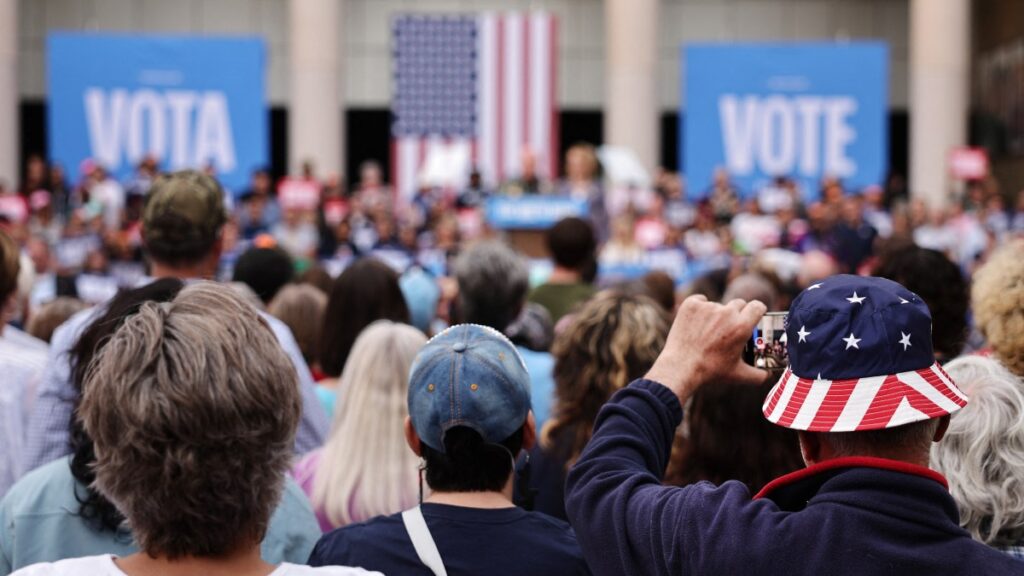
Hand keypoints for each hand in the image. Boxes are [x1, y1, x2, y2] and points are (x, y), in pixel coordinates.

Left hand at [645, 295, 767, 403]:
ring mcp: (707, 307)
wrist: (680, 368)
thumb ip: (758, 376)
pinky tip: (696, 322)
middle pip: (739, 304)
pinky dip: (699, 308)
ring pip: (718, 305)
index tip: (754, 313)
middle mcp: (726, 313)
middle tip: (729, 327)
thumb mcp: (738, 375)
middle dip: (737, 313)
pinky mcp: (690, 305)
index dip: (757, 310)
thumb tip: (768, 375)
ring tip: (708, 332)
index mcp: (742, 326)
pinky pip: (700, 300)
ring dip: (716, 314)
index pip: (757, 306)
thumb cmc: (711, 372)